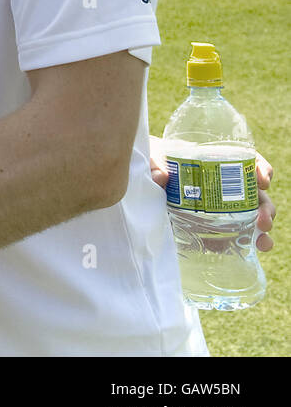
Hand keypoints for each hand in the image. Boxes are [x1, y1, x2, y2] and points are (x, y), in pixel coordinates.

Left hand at [149, 139, 274, 252]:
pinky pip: (234, 233)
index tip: (263, 180)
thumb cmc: (153, 161)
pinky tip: (250, 249)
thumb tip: (160, 178)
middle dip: (266, 208)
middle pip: (255, 193)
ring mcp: (221, 206)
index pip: (247, 161)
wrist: (140, 175)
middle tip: (263, 221)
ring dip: (261, 228)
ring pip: (251, 215)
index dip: (261, 169)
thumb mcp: (152, 157)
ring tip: (262, 242)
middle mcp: (225, 184)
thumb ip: (155, 165)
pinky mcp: (212, 225)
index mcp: (215, 161)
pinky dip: (245, 241)